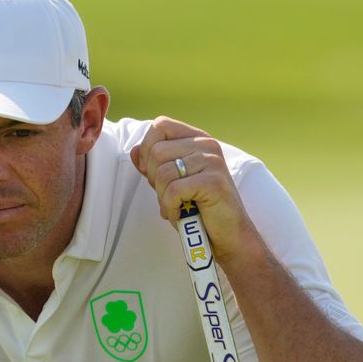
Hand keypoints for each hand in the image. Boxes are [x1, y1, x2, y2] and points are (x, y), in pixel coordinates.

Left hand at [129, 116, 261, 267]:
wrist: (228, 235)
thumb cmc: (198, 209)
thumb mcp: (171, 183)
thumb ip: (154, 166)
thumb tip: (134, 151)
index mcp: (197, 139)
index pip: (160, 125)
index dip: (147, 149)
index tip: (151, 173)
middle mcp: (207, 144)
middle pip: (157, 151)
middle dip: (153, 178)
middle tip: (167, 195)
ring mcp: (212, 161)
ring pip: (163, 172)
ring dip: (162, 196)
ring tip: (175, 207)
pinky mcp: (213, 182)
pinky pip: (174, 190)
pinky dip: (170, 207)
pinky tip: (179, 215)